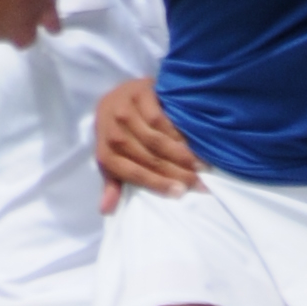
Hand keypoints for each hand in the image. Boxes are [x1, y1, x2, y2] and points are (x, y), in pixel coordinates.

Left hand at [95, 77, 199, 203]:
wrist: (115, 96)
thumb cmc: (116, 134)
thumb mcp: (111, 160)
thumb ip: (112, 184)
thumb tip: (106, 210)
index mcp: (106, 154)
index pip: (135, 174)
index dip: (158, 184)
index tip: (180, 193)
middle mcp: (112, 133)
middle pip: (149, 159)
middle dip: (176, 173)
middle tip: (199, 183)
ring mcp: (124, 112)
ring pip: (157, 141)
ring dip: (181, 155)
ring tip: (200, 166)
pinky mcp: (138, 95)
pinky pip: (160, 120)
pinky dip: (177, 134)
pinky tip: (191, 144)